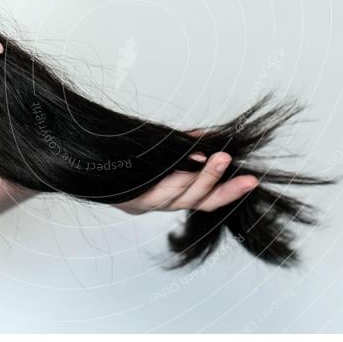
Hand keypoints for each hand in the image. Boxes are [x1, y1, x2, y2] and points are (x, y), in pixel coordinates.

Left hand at [114, 151, 258, 214]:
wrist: (90, 167)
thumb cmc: (129, 160)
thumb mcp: (163, 152)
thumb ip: (186, 147)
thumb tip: (210, 137)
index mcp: (175, 196)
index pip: (208, 200)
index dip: (230, 192)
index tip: (251, 180)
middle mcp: (164, 204)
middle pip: (198, 200)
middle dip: (217, 182)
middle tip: (232, 162)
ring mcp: (148, 202)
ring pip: (181, 194)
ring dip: (199, 176)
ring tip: (215, 157)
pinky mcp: (133, 198)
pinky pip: (158, 190)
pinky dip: (175, 176)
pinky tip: (188, 161)